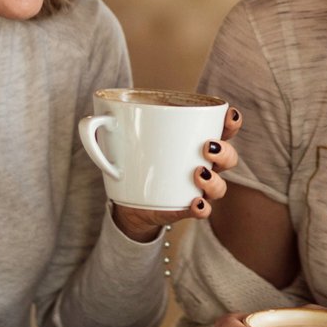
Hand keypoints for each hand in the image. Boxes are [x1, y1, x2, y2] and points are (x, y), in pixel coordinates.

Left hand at [110, 105, 241, 242]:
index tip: (228, 116)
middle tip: (206, 147)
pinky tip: (194, 202)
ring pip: (221, 186)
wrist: (128, 197)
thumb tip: (94, 118)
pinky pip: (203, 211)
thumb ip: (112, 126)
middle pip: (230, 157)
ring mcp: (198, 188)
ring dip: (215, 180)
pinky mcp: (186, 209)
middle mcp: (205, 164)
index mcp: (197, 141)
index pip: (224, 129)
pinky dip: (202, 207)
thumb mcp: (126, 137)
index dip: (232, 122)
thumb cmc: (135, 158)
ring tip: (198, 173)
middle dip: (225, 151)